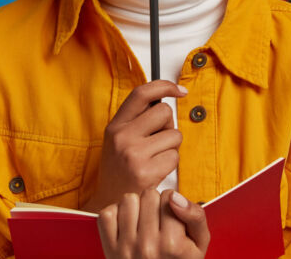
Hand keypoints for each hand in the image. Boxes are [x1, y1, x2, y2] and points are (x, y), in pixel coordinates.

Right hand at [82, 80, 186, 212]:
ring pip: (174, 136)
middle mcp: (122, 137)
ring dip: (172, 148)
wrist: (111, 205)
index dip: (164, 86)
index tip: (179, 90)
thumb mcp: (118, 140)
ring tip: (155, 159)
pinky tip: (157, 171)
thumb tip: (166, 100)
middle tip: (158, 141)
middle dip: (168, 126)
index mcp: (115, 126)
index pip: (141, 94)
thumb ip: (137, 120)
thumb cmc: (119, 171)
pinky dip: (171, 164)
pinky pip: (175, 157)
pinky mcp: (146, 172)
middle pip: (164, 112)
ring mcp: (133, 154)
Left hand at [98, 188, 209, 258]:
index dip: (172, 203)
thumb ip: (195, 216)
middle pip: (148, 195)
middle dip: (154, 204)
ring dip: (136, 207)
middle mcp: (147, 246)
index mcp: (172, 244)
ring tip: (142, 222)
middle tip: (158, 221)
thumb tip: (174, 196)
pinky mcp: (109, 248)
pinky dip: (116, 215)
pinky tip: (127, 226)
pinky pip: (106, 214)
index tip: (172, 218)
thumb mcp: (199, 243)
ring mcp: (125, 248)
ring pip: (128, 200)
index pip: (168, 196)